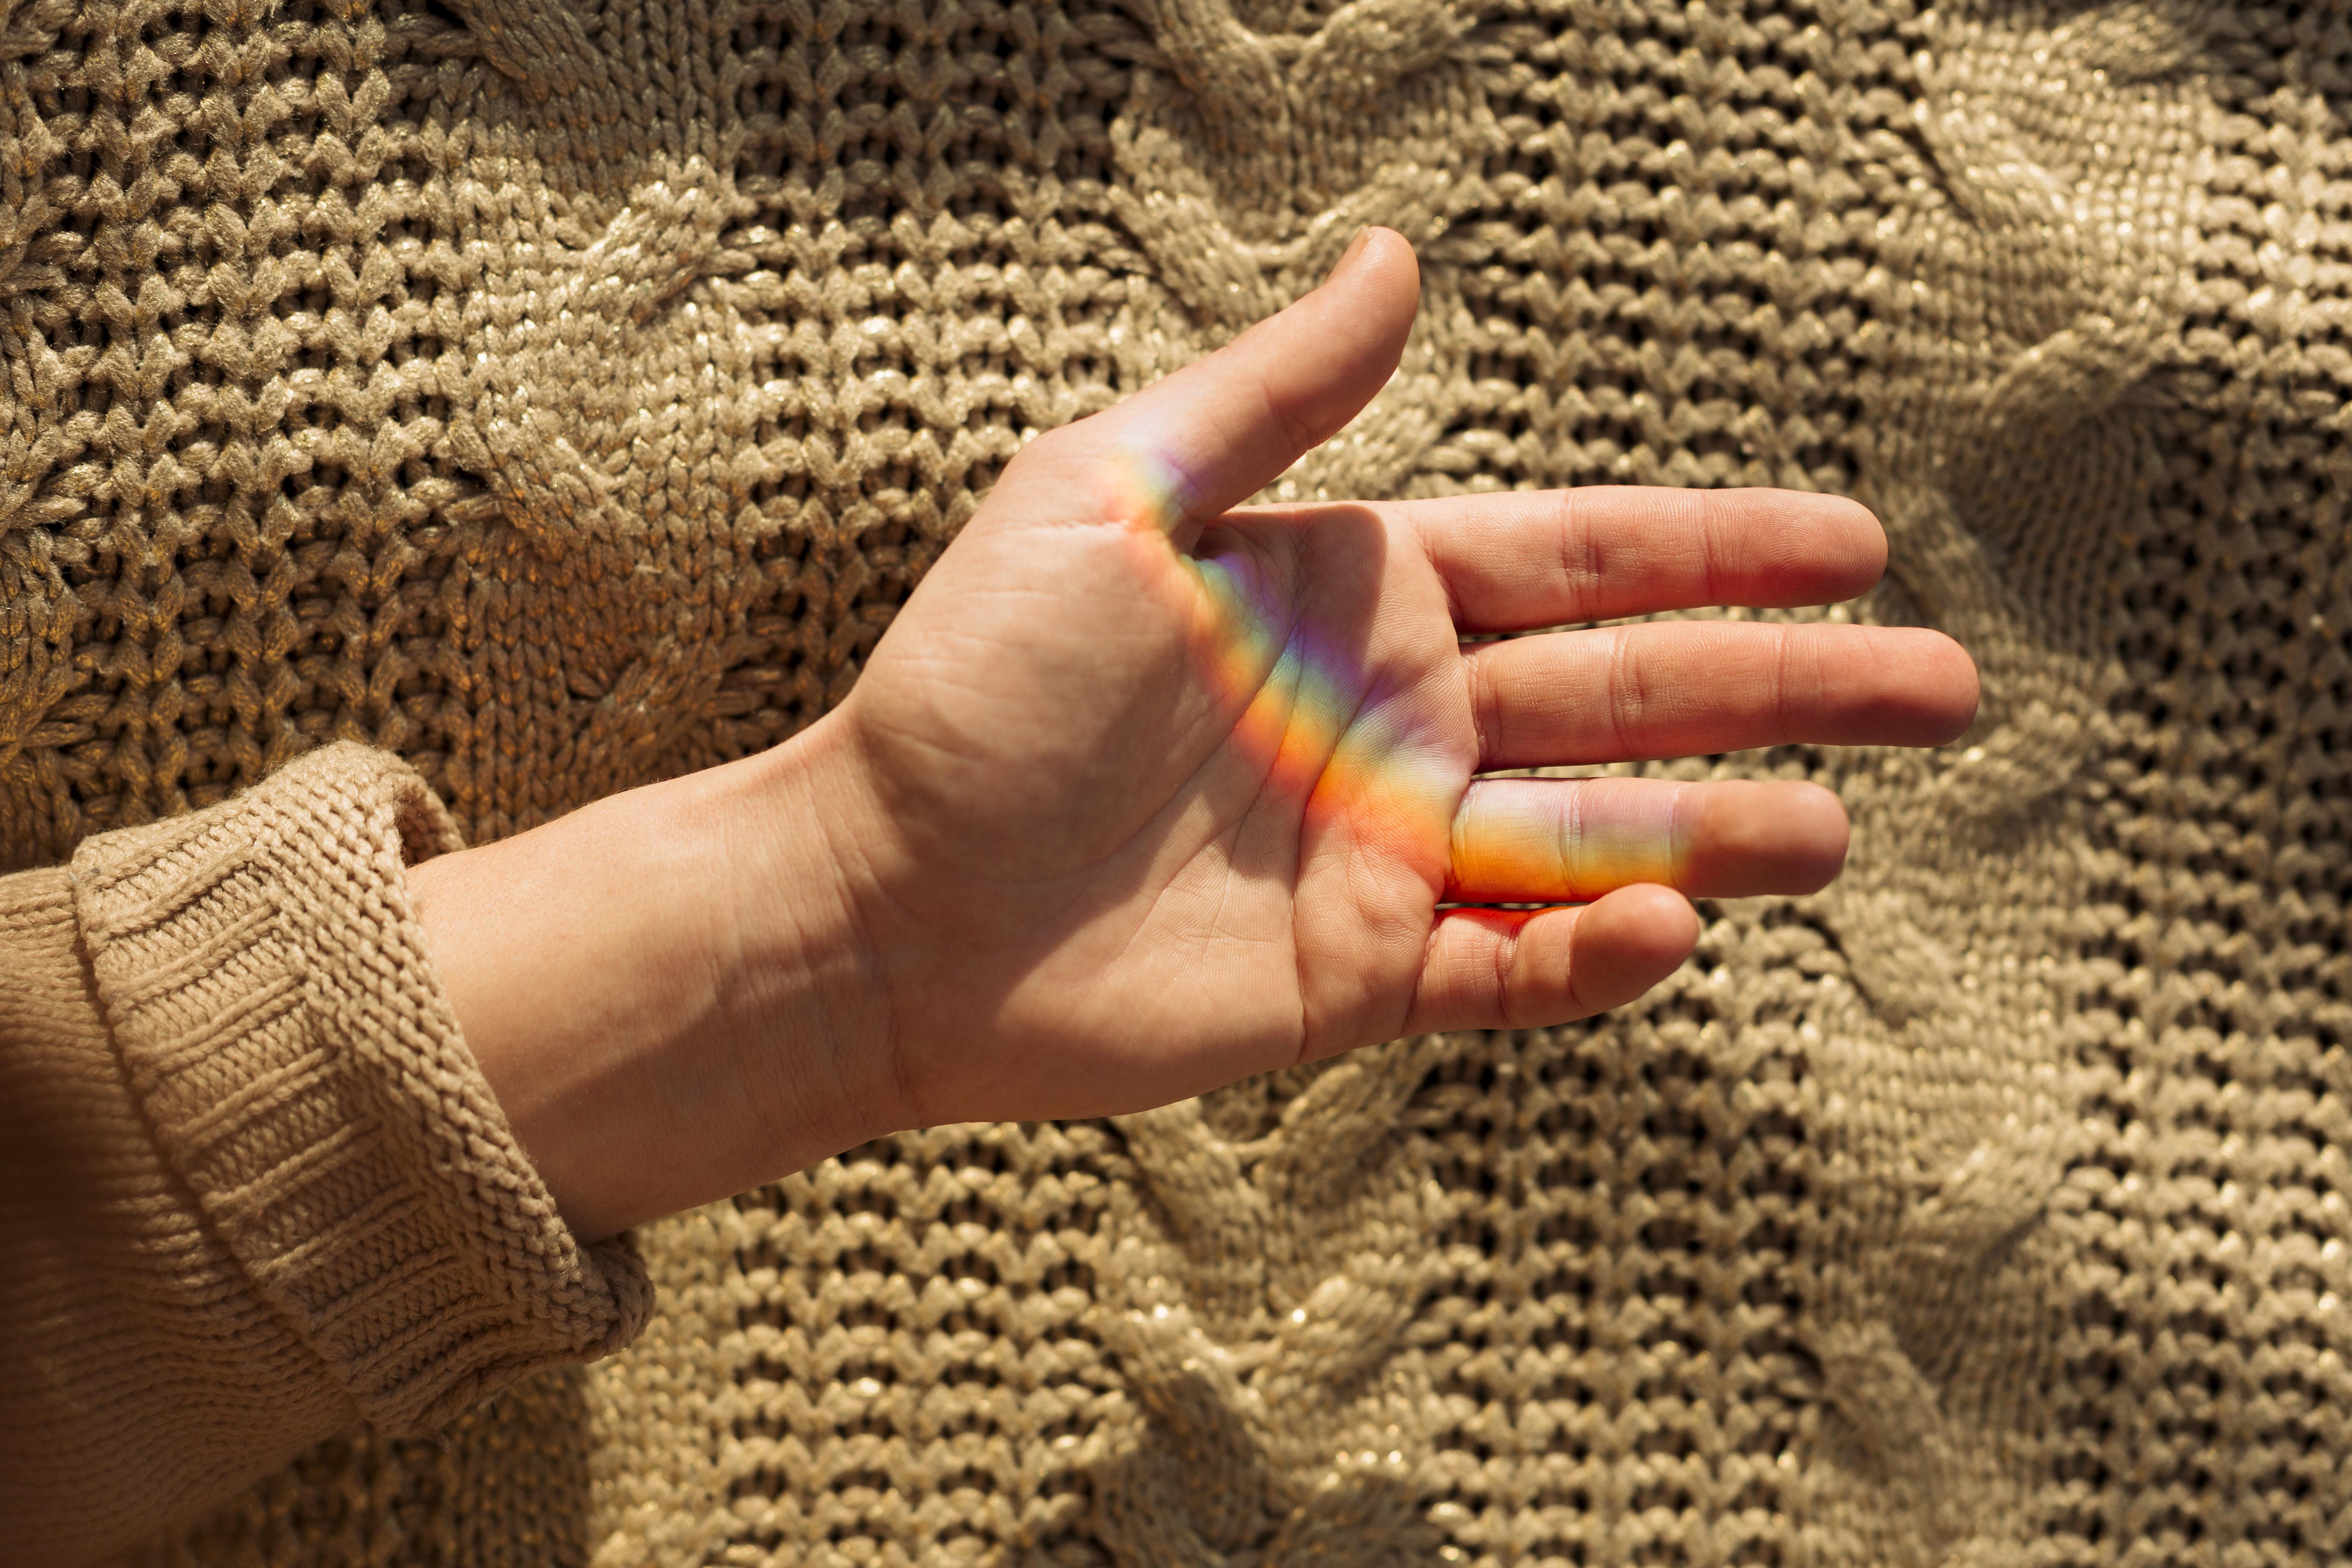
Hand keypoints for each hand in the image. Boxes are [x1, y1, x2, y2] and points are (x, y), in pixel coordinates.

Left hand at [413, 229, 1976, 1238]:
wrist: (883, 892)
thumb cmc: (976, 682)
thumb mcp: (1114, 495)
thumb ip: (1274, 395)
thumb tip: (1396, 257)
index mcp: (1360, 597)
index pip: (1582, 562)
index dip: (1717, 547)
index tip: (1851, 537)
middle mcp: (1398, 723)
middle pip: (1634, 696)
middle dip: (1786, 687)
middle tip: (1943, 686)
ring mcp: (1387, 857)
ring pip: (1598, 838)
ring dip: (1724, 829)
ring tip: (1843, 826)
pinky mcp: (1356, 981)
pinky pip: (1505, 969)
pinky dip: (1589, 951)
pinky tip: (1668, 920)